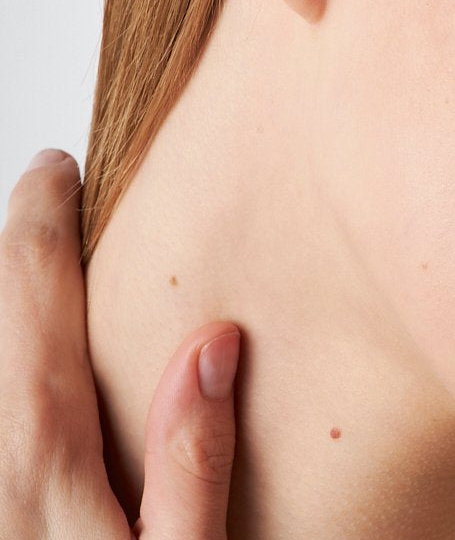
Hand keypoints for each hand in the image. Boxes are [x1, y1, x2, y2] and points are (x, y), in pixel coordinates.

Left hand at [1, 148, 239, 538]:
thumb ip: (195, 461)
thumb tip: (212, 345)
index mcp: (46, 472)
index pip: (33, 314)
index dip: (38, 229)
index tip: (52, 170)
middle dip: (9, 253)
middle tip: (38, 198)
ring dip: (0, 309)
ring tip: (28, 262)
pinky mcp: (0, 510)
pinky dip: (0, 365)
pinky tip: (24, 365)